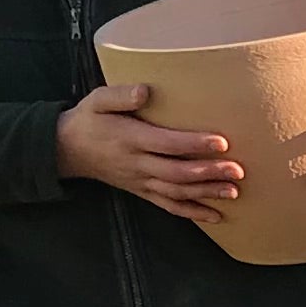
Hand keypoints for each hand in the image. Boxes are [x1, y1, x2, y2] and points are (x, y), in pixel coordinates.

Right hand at [55, 81, 242, 217]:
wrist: (67, 149)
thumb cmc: (89, 119)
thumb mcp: (98, 99)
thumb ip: (121, 95)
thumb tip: (145, 91)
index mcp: (130, 139)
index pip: (167, 144)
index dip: (194, 144)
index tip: (221, 142)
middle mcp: (137, 164)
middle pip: (177, 173)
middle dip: (208, 173)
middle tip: (237, 170)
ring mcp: (140, 181)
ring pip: (176, 192)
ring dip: (206, 194)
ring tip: (234, 191)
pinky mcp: (142, 191)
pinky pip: (168, 206)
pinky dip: (192, 212)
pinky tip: (215, 215)